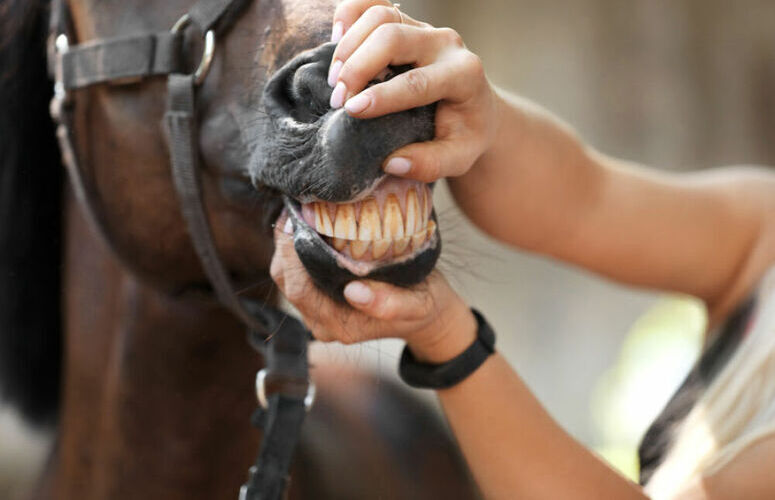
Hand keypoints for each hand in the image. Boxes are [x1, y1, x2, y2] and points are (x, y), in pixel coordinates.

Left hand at [270, 220, 476, 362]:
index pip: (299, 288)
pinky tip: (307, 222)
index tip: (298, 217)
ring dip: (287, 242)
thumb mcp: (417, 305)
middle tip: (296, 205)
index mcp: (339, 324)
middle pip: (286, 279)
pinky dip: (295, 247)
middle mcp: (321, 321)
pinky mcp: (319, 298)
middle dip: (284, 242)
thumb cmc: (422, 306)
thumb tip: (354, 292)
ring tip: (299, 209)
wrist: (428, 314)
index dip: (291, 253)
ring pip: (286, 275)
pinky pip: (296, 272)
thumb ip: (389, 304)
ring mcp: (317, 311)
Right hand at [328, 0, 500, 182]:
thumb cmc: (464, 134)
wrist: (475, 108)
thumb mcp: (459, 157)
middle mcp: (445, 43)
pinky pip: (373, 3)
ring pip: (380, 16)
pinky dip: (349, 14)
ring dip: (349, 45)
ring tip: (334, 80)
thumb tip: (392, 163)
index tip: (352, 111)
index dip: (382, 95)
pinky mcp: (406, 21)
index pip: (417, 80)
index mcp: (464, 75)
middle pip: (393, 36)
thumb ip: (430, 164)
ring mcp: (424, 28)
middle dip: (358, 67)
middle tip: (338, 100)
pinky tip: (335, 40)